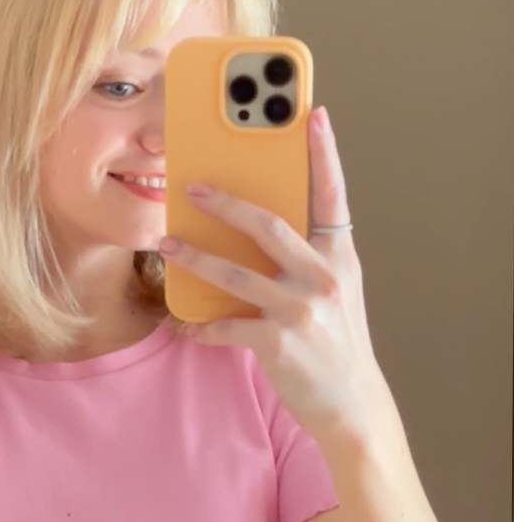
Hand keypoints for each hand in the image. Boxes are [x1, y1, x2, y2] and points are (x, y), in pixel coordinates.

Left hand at [158, 106, 389, 449]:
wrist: (353, 406)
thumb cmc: (339, 342)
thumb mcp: (336, 291)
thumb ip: (306, 258)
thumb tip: (256, 228)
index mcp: (340, 258)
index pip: (333, 195)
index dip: (324, 154)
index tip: (313, 115)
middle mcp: (322, 278)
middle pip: (268, 225)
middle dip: (226, 203)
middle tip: (192, 186)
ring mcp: (300, 311)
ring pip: (234, 273)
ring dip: (194, 257)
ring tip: (167, 244)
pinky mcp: (277, 343)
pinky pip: (225, 327)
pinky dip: (201, 326)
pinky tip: (185, 325)